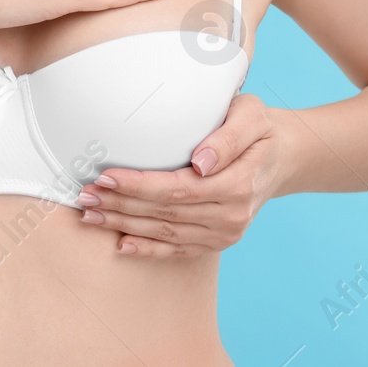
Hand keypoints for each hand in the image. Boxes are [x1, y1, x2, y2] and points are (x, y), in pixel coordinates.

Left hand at [75, 93, 282, 257]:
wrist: (282, 158)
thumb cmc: (261, 130)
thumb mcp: (252, 117)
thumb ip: (228, 137)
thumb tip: (201, 161)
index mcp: (238, 184)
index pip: (178, 188)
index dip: (139, 185)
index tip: (107, 176)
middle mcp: (232, 215)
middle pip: (165, 213)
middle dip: (121, 205)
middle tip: (85, 195)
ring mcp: (226, 233)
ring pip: (166, 232)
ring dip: (124, 224)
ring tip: (91, 214)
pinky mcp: (218, 242)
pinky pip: (178, 250)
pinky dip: (148, 249)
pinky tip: (121, 243)